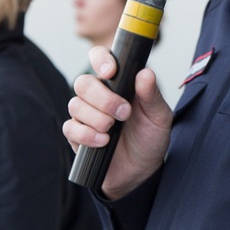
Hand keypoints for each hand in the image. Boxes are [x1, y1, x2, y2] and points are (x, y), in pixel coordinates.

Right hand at [64, 47, 172, 200]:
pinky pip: (70, 128)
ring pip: (75, 105)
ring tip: (113, 129)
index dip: (100, 59)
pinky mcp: (76, 136)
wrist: (142, 171)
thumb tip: (146, 73)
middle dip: (103, 98)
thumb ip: (152, 95)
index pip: (99, 58)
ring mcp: (85, 115)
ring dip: (96, 118)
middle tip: (123, 112)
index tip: (111, 72)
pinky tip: (103, 141)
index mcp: (117, 83)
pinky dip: (86, 134)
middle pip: (83, 83)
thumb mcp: (159, 116)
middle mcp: (97, 95)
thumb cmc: (150, 137)